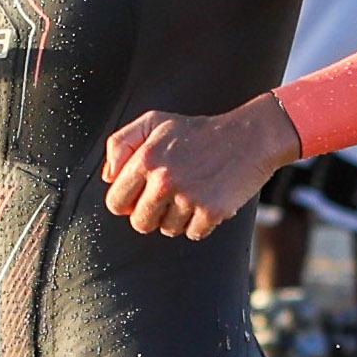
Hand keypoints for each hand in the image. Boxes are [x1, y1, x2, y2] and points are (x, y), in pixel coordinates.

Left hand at [101, 96, 299, 240]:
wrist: (249, 136)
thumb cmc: (198, 131)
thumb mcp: (154, 122)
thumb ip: (121, 144)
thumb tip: (108, 178)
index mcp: (146, 159)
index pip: (116, 202)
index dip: (127, 202)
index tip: (140, 196)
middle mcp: (164, 179)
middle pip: (140, 223)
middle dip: (150, 215)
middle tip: (168, 198)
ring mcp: (189, 197)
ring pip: (167, 230)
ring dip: (177, 218)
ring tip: (191, 194)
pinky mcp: (212, 210)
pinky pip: (193, 233)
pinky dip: (200, 223)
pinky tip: (207, 200)